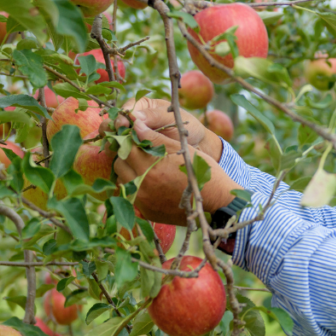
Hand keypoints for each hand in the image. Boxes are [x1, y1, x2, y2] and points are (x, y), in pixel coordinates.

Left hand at [113, 115, 239, 225]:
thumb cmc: (200, 170)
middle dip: (126, 155)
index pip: (126, 147)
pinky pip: (130, 195)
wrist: (215, 200)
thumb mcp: (181, 148)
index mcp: (151, 166)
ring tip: (143, 167)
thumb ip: (155, 137)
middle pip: (120, 164)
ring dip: (129, 171)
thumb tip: (134, 124)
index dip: (128, 138)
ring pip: (122, 180)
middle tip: (138, 151)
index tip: (133, 136)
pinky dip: (135, 186)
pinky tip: (149, 182)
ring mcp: (143, 200)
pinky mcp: (146, 211)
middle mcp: (143, 184)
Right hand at [118, 96, 223, 161]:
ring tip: (116, 150)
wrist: (197, 148)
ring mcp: (132, 139)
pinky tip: (121, 161)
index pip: (124, 110)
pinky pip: (122, 155)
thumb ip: (155, 117)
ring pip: (114, 140)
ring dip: (113, 145)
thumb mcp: (174, 119)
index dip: (121, 117)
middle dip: (112, 131)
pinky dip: (120, 157)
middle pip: (114, 125)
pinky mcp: (134, 154)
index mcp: (142, 107)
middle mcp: (133, 122)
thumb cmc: (187, 128)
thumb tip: (133, 116)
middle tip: (114, 138)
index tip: (122, 125)